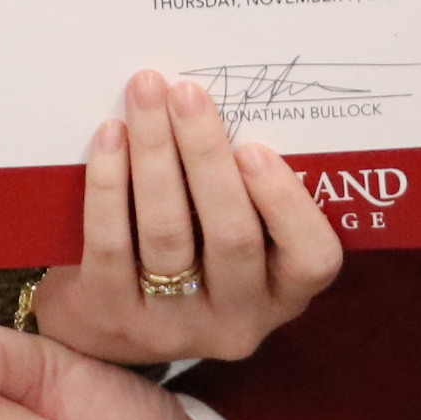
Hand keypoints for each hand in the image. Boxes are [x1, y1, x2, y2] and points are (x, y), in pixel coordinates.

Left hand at [31, 72, 344, 364]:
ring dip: (155, 152)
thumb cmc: (192, 251)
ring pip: (168, 231)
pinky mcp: (112, 318)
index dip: (286, 204)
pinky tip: (110, 136)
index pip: (312, 259)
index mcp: (282, 293)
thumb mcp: (234, 236)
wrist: (108, 324)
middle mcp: (237, 320)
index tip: (255, 148)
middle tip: (186, 92)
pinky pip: (111, 242)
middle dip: (206, 153)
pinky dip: (110, 183)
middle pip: (232, 236)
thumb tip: (221, 101)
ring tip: (146, 94)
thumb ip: (247, 190)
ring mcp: (173, 327)